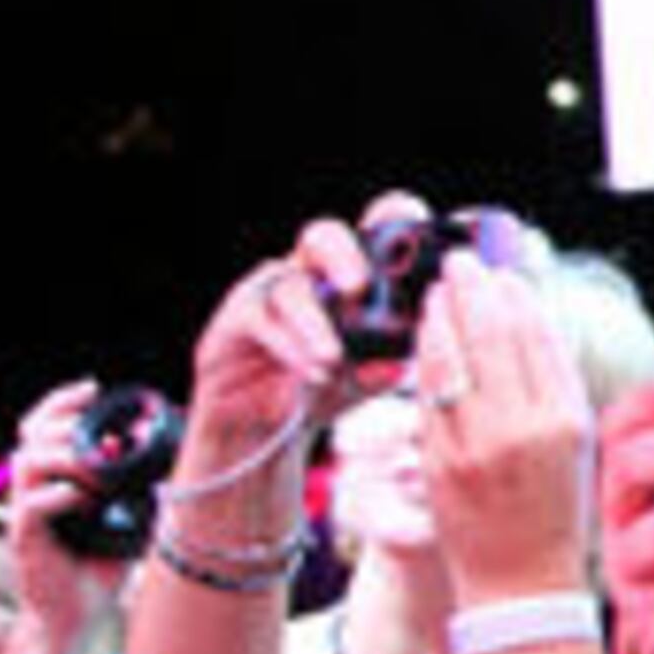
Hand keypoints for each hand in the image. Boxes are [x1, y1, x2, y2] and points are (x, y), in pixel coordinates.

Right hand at [0, 377, 130, 653]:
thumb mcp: (127, 515)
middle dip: (62, 420)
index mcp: (52, 478)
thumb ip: (136, 483)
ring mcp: (25, 513)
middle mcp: (33, 490)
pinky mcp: (25, 539)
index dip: (61, 401)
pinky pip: (32, 506)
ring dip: (67, 456)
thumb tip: (154, 449)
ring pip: (27, 462)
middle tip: (93, 425)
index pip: (42, 425)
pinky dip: (62, 495)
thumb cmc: (100, 565)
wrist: (76, 616)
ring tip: (99, 468)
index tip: (92, 387)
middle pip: (29, 434)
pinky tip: (88, 498)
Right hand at [174, 205, 394, 500]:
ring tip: (333, 360)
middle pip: (323, 235)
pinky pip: (257, 318)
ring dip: (315, 323)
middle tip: (359, 287)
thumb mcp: (364, 381)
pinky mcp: (235, 320)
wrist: (262, 431)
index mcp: (349, 278)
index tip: (419, 237)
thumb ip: (384, 368)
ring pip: (291, 286)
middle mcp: (308, 275)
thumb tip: (399, 365)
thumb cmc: (321, 390)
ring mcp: (268, 293)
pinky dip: (287, 345)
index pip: (372, 234)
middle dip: (344, 254)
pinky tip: (310, 371)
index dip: (394, 221)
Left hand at [418, 251, 599, 603]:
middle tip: (460, 264)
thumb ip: (558, 387)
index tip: (503, 275)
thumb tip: (532, 325)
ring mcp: (473, 445)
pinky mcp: (437, 460)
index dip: (515, 299)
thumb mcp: (579, 446)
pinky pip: (428, 395)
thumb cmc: (556, 514)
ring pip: (452, 360)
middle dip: (472, 292)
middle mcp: (520, 429)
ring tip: (440, 291)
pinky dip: (426, 358)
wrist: (520, 582)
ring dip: (442, 316)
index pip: (536, 340)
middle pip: (490, 339)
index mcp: (564, 422)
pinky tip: (427, 338)